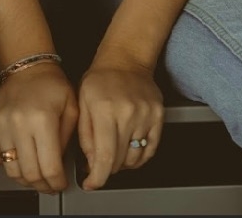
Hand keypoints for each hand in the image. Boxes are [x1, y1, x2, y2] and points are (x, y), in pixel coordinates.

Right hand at [0, 62, 78, 193]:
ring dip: (25, 178)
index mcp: (43, 119)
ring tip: (35, 174)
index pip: (49, 167)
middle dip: (43, 185)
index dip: (56, 183)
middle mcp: (19, 123)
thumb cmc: (51, 84)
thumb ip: (68, 138)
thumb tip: (61, 165)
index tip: (60, 185)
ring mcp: (1, 124)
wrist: (27, 64)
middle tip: (50, 184)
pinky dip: (8, 163)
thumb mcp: (72, 107)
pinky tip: (20, 157)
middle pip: (29, 174)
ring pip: (11, 170)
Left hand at [77, 57, 163, 190]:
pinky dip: (139, 156)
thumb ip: (85, 136)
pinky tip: (129, 149)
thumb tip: (92, 164)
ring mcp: (146, 114)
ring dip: (122, 163)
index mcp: (105, 109)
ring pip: (135, 158)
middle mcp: (127, 112)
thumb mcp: (82, 103)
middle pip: (119, 161)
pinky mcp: (159, 115)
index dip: (97, 178)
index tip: (91, 184)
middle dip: (106, 168)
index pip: (104, 157)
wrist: (125, 58)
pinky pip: (151, 148)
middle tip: (99, 161)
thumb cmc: (100, 79)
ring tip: (114, 151)